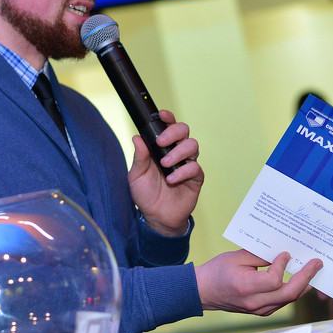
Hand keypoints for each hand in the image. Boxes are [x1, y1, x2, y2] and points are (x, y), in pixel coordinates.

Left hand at [128, 110, 203, 235]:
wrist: (156, 217)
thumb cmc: (146, 194)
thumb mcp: (136, 175)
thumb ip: (139, 156)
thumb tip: (137, 137)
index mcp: (162, 148)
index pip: (168, 127)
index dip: (168, 118)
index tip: (162, 115)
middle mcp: (176, 152)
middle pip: (184, 131)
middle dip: (173, 132)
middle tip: (161, 143)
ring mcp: (187, 164)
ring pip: (193, 145)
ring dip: (178, 152)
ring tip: (165, 164)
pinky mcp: (196, 178)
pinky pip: (195, 167)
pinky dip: (183, 172)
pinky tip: (171, 180)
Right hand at [196, 250, 322, 314]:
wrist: (202, 292)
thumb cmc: (217, 271)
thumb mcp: (237, 257)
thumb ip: (260, 255)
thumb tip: (282, 253)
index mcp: (246, 287)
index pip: (275, 280)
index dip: (283, 266)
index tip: (285, 254)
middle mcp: (255, 303)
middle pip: (289, 294)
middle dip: (306, 277)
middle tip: (317, 263)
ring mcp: (259, 310)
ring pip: (289, 300)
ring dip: (303, 285)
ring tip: (313, 270)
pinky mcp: (262, 312)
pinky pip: (283, 302)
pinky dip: (293, 290)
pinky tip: (299, 279)